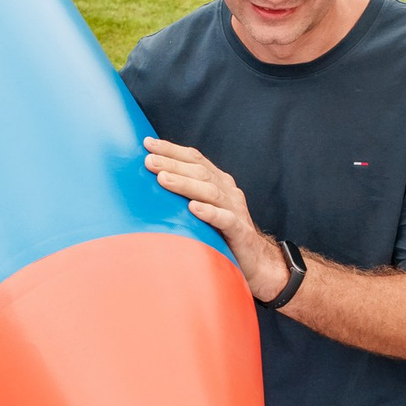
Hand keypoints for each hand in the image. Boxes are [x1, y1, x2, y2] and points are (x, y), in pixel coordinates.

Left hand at [142, 137, 285, 299]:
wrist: (257, 262)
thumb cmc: (222, 234)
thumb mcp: (204, 210)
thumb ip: (186, 196)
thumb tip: (150, 184)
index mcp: (219, 182)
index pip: (195, 159)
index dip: (172, 149)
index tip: (148, 143)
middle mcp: (228, 192)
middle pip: (200, 172)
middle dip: (173, 164)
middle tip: (148, 161)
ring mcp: (235, 210)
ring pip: (210, 192)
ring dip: (185, 184)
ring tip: (162, 179)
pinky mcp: (240, 232)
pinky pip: (225, 219)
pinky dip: (209, 212)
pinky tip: (193, 208)